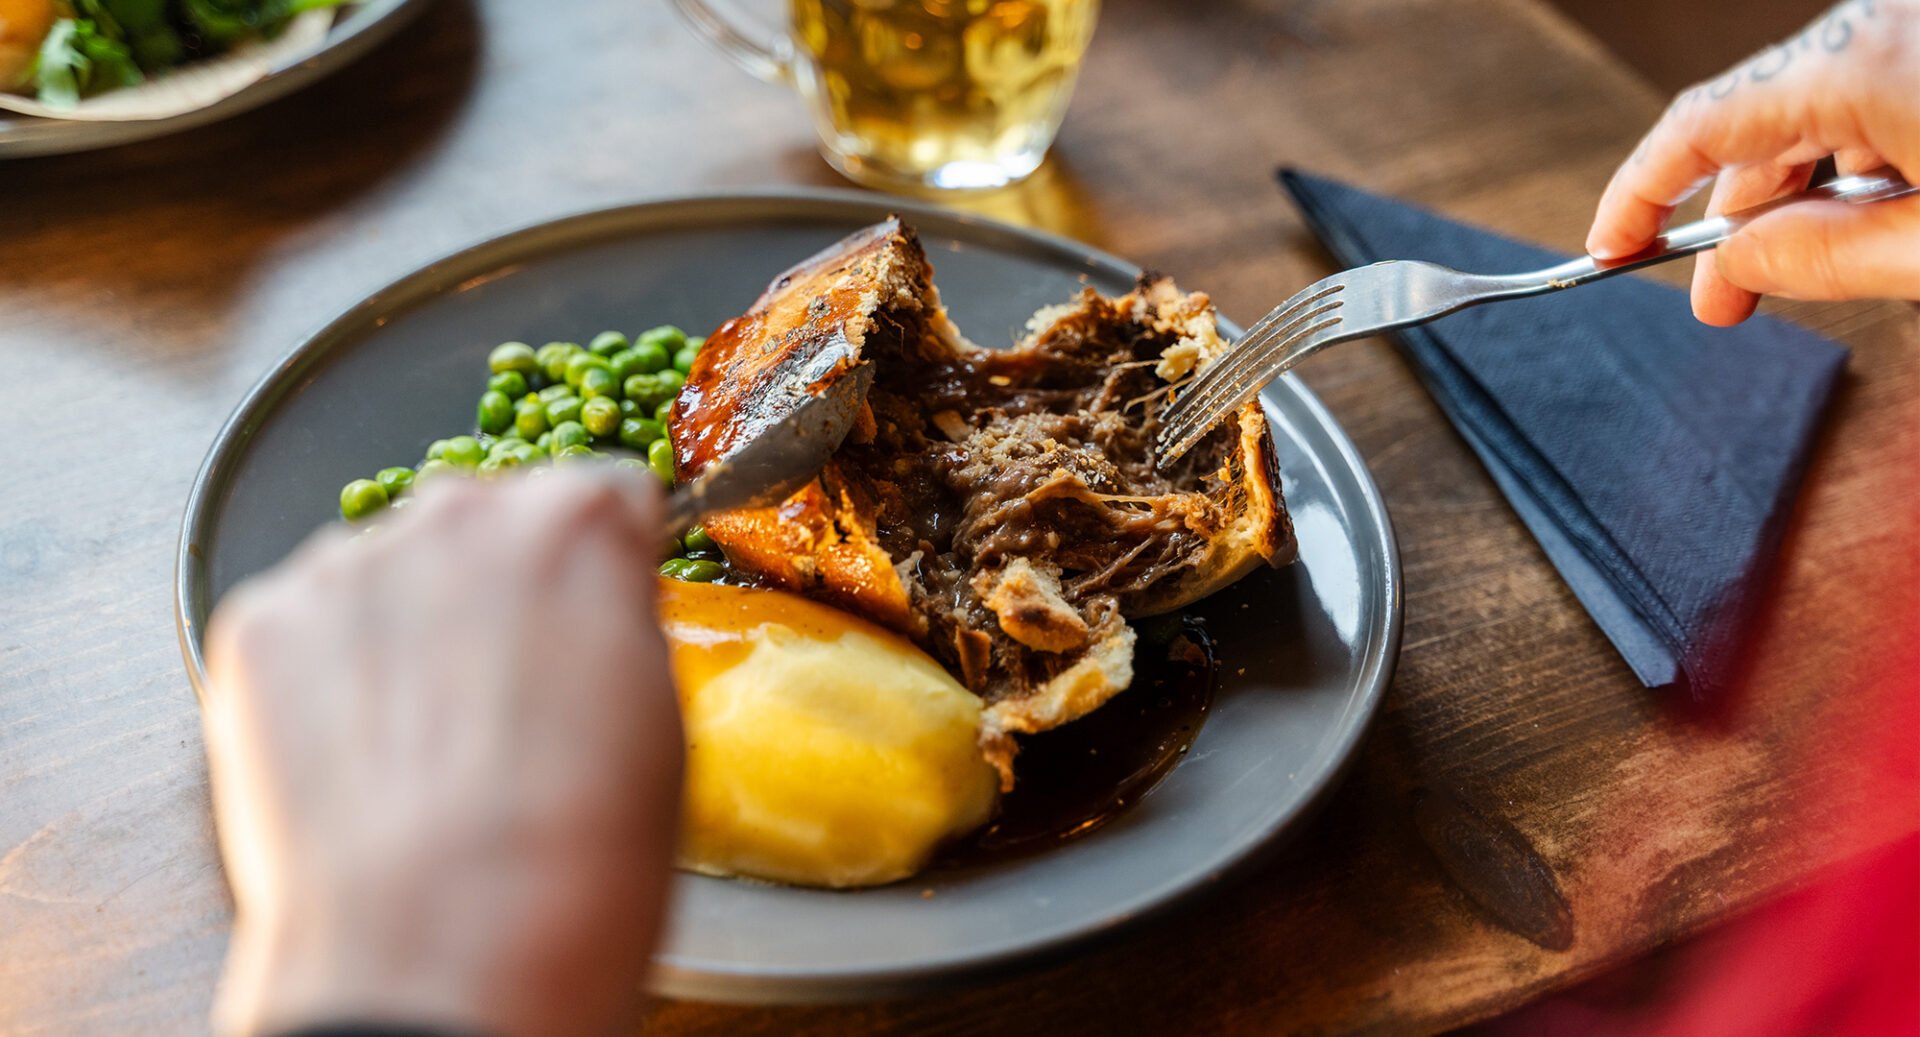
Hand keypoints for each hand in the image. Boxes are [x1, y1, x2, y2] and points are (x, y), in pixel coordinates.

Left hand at [201, 470, 682, 1036]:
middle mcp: (459, 515)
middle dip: (497, 586)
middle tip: (506, 696)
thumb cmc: (575, 862)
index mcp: (578, 523)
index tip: (594, 618)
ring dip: (406, 628)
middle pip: (486, 520)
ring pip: (388, 571)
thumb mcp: (661, 721)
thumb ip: (619, 629)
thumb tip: (593, 626)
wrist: (441, 951)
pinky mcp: (260, 624)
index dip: (604, 566)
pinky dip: (325, 678)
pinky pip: (305, 626)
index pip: (603, 495)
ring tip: (422, 747)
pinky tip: (358, 760)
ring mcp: (348, 566)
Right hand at [1586, 0, 1919, 324]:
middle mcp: (1877, 27)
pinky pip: (1870, 97)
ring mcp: (1905, 28)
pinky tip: (1879, 215)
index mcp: (1860, 64)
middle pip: (1758, 125)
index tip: (1612, 246)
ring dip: (1800, 197)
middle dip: (1736, 220)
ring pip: (1817, 114)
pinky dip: (1856, 161)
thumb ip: (1830, 256)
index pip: (1700, 127)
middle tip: (1721, 299)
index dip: (1638, 194)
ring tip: (1804, 269)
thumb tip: (1742, 261)